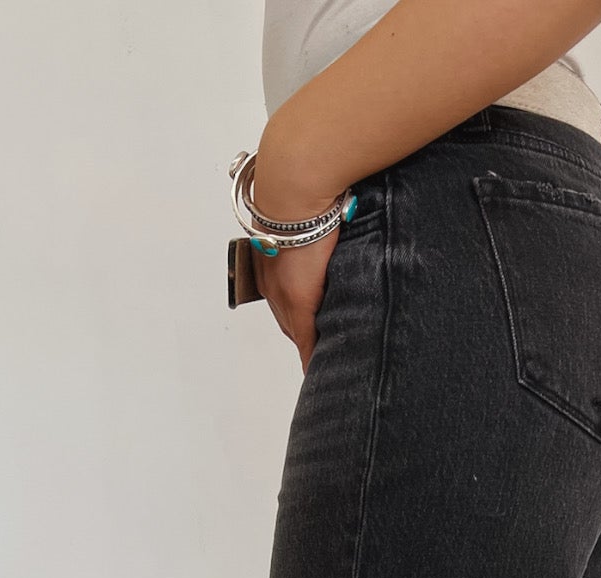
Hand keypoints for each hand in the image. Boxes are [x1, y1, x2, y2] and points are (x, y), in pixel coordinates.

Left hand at [249, 128, 347, 375]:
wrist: (294, 185)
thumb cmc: (301, 185)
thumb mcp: (305, 204)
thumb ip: (315, 213)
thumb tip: (330, 202)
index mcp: (270, 253)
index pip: (282, 295)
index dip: (296, 314)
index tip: (309, 328)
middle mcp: (270, 276)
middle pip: (286, 319)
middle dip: (302, 334)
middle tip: (320, 350)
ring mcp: (282, 290)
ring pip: (295, 330)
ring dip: (309, 345)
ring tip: (327, 359)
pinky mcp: (298, 300)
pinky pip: (304, 340)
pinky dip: (312, 357)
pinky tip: (319, 369)